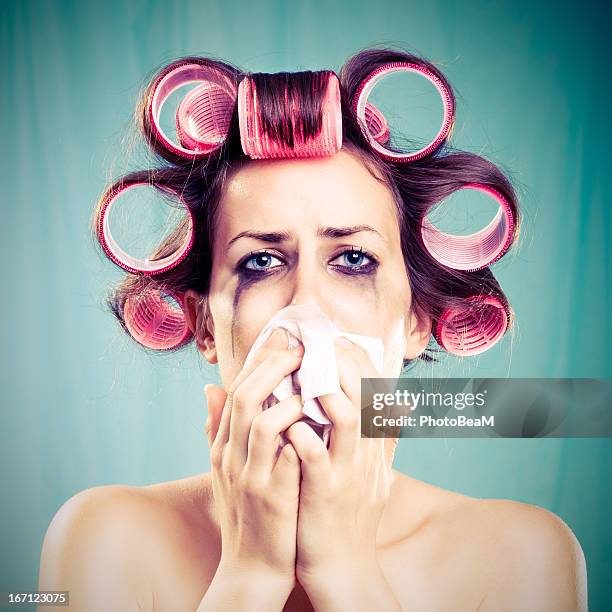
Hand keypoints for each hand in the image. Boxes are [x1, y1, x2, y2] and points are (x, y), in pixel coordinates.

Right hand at [204, 328, 305, 590]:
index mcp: (222, 447)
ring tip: (310, 380)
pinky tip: (317, 419)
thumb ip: (218, 429)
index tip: (281, 340)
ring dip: (286, 396)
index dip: (257, 363)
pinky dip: (299, 432)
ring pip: (261, 422)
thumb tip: (210, 388)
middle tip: (299, 347)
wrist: (252, 567)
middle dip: (272, 367)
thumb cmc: (246, 511)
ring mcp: (250, 477)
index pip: (234, 392)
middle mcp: (230, 457)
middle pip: (244, 398)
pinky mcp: (272, 497)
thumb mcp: (225, 469)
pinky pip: (285, 456)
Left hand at [285, 337, 397, 587]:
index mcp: (374, 449)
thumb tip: (400, 405)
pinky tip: (291, 424)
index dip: (362, 364)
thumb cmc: (352, 517)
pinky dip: (304, 436)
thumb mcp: (376, 476)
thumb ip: (383, 440)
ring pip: (348, 421)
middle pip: (367, 398)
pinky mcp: (325, 496)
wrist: (345, 571)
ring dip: (330, 392)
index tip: (341, 341)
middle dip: (348, 365)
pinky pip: (316, 458)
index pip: (377, 395)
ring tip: (310, 372)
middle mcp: (366, 457)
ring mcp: (347, 475)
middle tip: (326, 343)